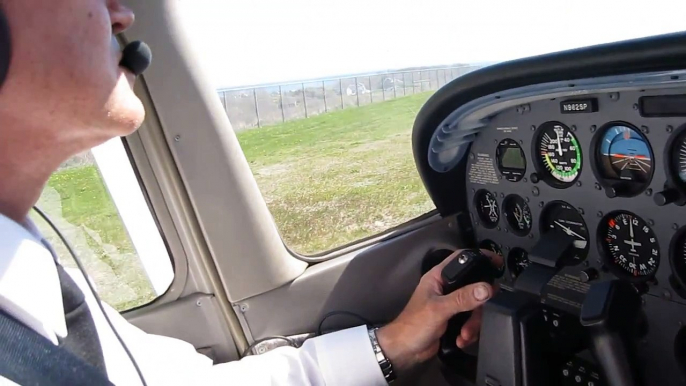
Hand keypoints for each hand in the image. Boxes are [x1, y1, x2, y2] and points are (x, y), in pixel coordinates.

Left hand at [376, 249, 501, 371]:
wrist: (404, 351)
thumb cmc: (414, 325)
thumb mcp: (439, 310)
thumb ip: (463, 298)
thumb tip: (486, 288)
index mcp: (438, 277)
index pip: (462, 259)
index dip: (480, 258)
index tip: (497, 263)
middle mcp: (446, 287)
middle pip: (475, 287)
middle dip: (478, 306)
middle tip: (477, 316)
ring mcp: (451, 304)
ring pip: (475, 307)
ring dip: (473, 323)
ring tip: (465, 334)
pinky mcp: (454, 320)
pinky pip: (471, 321)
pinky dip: (469, 332)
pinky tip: (461, 339)